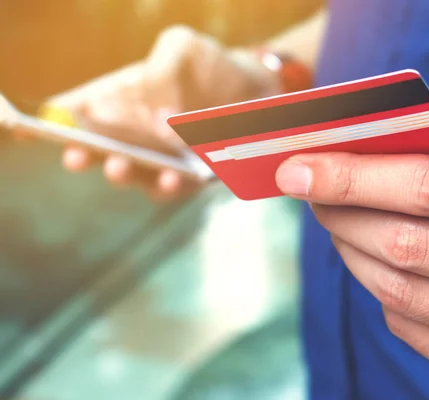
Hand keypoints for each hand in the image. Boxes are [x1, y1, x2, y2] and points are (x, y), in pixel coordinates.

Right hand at [47, 26, 280, 200]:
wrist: (257, 87)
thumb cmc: (211, 64)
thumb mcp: (182, 49)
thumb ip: (162, 71)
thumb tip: (158, 123)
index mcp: (121, 99)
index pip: (79, 113)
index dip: (54, 124)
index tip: (29, 132)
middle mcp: (135, 133)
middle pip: (99, 148)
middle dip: (85, 152)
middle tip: (76, 153)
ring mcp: (161, 158)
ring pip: (134, 174)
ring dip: (123, 172)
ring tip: (118, 165)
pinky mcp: (190, 177)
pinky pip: (175, 188)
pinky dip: (170, 186)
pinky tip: (172, 179)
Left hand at [275, 112, 428, 392]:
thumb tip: (352, 145)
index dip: (353, 177)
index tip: (294, 170)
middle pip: (407, 245)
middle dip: (340, 214)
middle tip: (308, 191)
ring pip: (399, 292)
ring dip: (350, 252)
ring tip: (338, 222)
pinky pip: (410, 328)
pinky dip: (380, 292)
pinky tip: (380, 264)